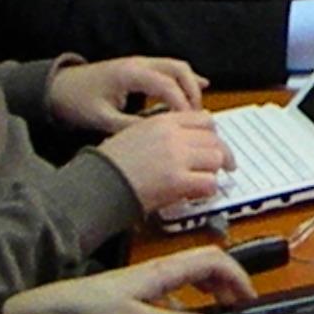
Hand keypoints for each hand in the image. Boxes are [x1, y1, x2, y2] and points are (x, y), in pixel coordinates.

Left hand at [0, 246, 255, 313]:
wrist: (69, 304)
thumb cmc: (99, 310)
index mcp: (168, 270)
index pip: (215, 261)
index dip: (237, 276)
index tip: (248, 296)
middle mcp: (167, 265)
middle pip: (213, 259)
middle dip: (234, 276)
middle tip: (244, 300)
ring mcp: (160, 271)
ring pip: (201, 266)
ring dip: (220, 281)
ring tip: (228, 302)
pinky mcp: (152, 279)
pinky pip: (188, 276)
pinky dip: (203, 286)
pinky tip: (199, 304)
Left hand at [48, 56, 206, 132]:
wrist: (57, 89)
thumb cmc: (75, 102)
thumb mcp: (101, 119)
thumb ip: (129, 126)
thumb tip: (156, 134)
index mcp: (130, 74)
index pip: (167, 85)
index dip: (181, 104)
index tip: (187, 123)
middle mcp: (140, 64)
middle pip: (179, 70)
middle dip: (193, 92)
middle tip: (197, 116)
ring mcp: (141, 63)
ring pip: (178, 67)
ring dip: (191, 85)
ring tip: (196, 109)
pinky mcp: (140, 68)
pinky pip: (171, 68)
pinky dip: (186, 79)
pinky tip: (200, 87)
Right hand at [96, 110, 229, 211]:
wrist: (92, 186)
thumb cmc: (107, 165)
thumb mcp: (133, 134)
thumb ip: (162, 132)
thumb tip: (188, 136)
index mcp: (162, 121)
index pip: (204, 120)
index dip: (212, 135)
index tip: (214, 145)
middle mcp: (173, 135)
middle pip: (215, 139)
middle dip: (219, 155)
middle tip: (221, 167)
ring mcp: (176, 157)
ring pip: (216, 158)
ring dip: (212, 171)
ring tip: (202, 181)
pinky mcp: (176, 180)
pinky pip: (209, 182)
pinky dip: (207, 190)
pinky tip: (196, 194)